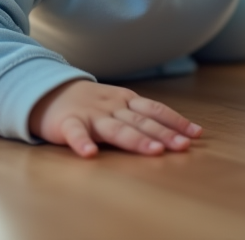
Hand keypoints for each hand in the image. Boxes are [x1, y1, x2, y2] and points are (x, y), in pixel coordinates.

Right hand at [29, 80, 202, 157]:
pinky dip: (81, 142)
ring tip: (153, 151)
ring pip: (115, 128)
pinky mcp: (67, 123)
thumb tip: (177, 132)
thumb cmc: (89, 103)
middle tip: (182, 146)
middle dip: (163, 134)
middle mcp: (111, 107)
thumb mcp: (118, 103)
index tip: (196, 134)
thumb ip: (141, 116)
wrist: (48, 91)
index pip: (155, 109)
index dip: (175, 121)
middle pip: (141, 121)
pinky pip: (75, 133)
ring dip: (135, 140)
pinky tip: (89, 154)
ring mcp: (90, 114)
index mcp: (125, 101)